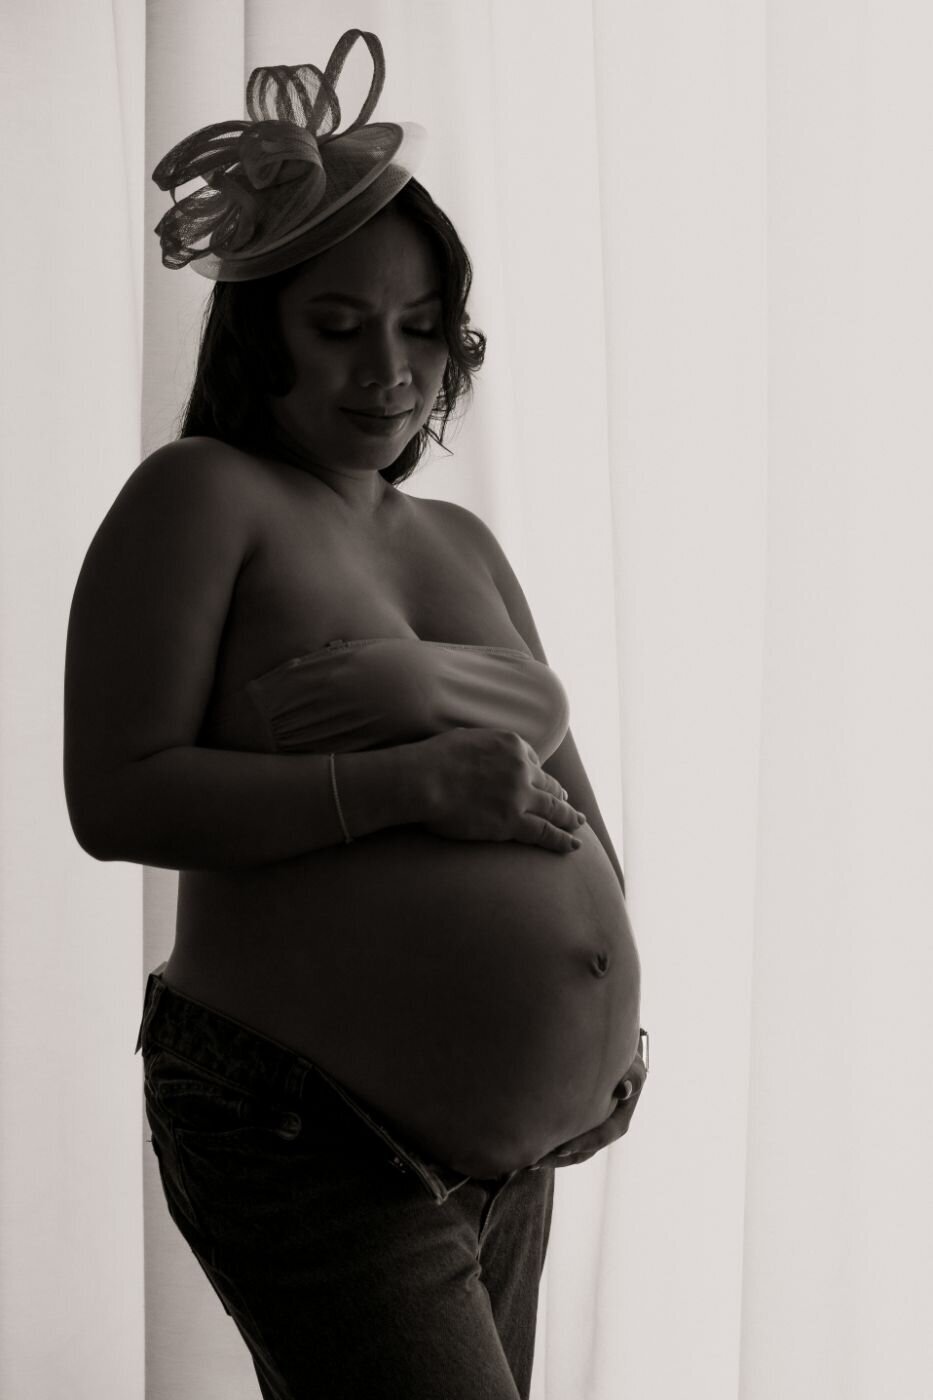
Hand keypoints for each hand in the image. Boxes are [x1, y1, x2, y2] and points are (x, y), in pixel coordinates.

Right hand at [416, 727, 586, 854]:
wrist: (424, 779)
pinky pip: (545, 832)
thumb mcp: (467, 738)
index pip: (532, 760)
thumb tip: (484, 754)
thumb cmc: (434, 758)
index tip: (541, 784)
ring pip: (554, 809)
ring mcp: (520, 796)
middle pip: (549, 785)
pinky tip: (572, 846)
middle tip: (569, 804)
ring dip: (570, 818)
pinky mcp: (513, 822)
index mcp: (512, 745)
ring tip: (578, 824)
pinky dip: (562, 839)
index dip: (537, 775)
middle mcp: (522, 769)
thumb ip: (485, 746)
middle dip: (561, 796)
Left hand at [528, 1041, 648, 1169]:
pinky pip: (561, 1141)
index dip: (581, 1144)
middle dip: (558, 1158)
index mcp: (618, 1123)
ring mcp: (589, 1132)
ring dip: (549, 1159)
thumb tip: (624, 1090)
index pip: (601, 1137)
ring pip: (569, 1152)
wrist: (614, 1060)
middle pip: (581, 1152)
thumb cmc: (623, 1062)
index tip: (560, 1149)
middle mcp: (603, 1132)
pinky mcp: (576, 1128)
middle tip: (534, 1161)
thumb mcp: (632, 1067)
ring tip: (525, 1162)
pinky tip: (526, 1148)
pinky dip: (546, 1146)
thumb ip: (632, 1077)